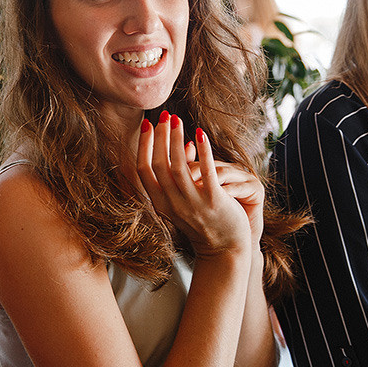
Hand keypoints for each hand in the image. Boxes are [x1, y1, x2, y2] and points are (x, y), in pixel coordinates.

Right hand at [137, 112, 252, 257]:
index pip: (143, 170)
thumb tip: (186, 144)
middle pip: (159, 164)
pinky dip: (202, 152)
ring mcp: (192, 204)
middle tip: (166, 116)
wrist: (224, 250)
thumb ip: (183, 173)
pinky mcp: (214, 202)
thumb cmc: (205, 222)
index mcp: (161, 204)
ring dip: (177, 140)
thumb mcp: (186, 199)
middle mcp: (172, 204)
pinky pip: (205, 172)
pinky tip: (201, 135)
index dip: (143, 145)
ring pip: (178, 166)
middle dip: (161, 136)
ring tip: (179, 121)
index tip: (148, 125)